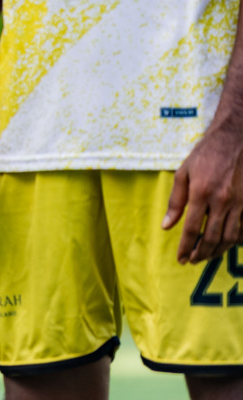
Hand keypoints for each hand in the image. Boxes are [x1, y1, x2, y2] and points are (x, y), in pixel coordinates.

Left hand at [164, 126, 242, 263]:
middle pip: (212, 237)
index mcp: (201, 193)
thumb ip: (176, 201)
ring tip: (207, 256)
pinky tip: (225, 243)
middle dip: (201, 253)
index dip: (185, 247)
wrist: (235, 139)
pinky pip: (242, 228)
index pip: (191, 229)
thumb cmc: (206, 154)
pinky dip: (234, 239)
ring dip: (218, 251)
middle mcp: (221, 200)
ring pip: (230, 236)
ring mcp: (239, 202)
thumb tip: (166, 225)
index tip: (180, 258)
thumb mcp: (183, 173)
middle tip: (193, 261)